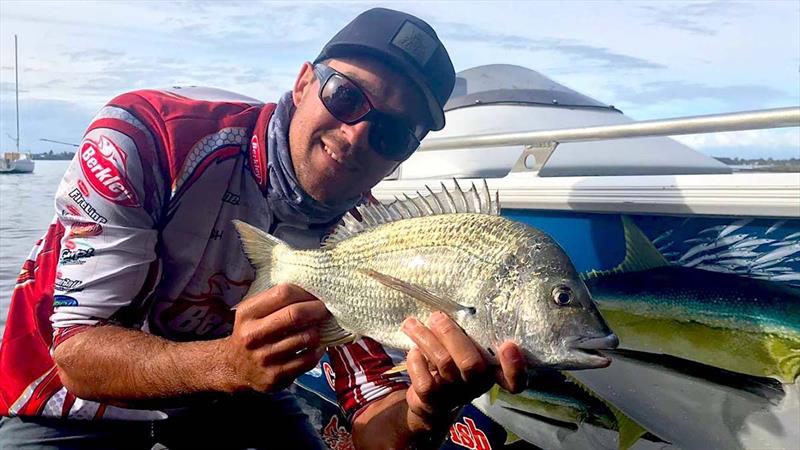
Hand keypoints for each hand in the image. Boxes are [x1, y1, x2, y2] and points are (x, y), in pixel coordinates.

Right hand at [220, 284, 329, 392]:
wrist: (234, 368)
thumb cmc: (252, 331)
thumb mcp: (253, 311)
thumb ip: (276, 299)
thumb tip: (311, 289)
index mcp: (248, 313)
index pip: (283, 293)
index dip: (305, 292)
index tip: (316, 295)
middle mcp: (253, 335)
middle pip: (295, 315)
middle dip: (317, 310)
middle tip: (326, 310)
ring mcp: (264, 357)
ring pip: (306, 338)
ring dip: (318, 331)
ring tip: (319, 329)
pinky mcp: (275, 376)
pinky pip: (308, 359)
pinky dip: (317, 351)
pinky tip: (315, 347)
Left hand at [401, 312, 526, 431]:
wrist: (430, 403)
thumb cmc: (451, 365)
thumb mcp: (464, 351)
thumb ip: (467, 334)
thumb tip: (457, 303)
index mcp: (491, 372)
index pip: (515, 381)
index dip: (516, 367)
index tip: (509, 345)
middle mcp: (477, 385)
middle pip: (470, 362)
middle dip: (451, 334)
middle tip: (436, 317)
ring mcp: (455, 394)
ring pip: (443, 363)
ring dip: (425, 339)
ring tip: (412, 324)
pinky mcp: (433, 401)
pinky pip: (424, 381)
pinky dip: (416, 361)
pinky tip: (413, 352)